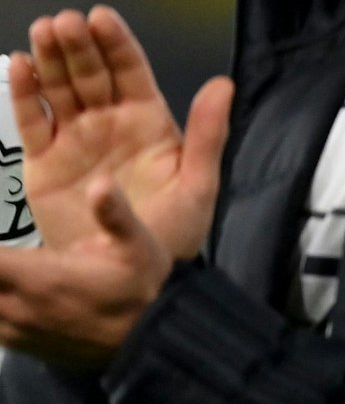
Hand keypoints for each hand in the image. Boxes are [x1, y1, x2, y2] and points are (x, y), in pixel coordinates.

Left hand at [0, 174, 169, 368]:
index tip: (2, 239)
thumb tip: (101, 182)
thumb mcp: (138, 243)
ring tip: (5, 269)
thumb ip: (114, 214)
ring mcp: (18, 329)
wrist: (149, 341)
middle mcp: (20, 305)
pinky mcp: (23, 344)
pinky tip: (6, 295)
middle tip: (5, 255)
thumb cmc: (142, 286)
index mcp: (41, 277)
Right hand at [12, 6, 232, 258]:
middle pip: (91, 73)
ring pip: (60, 89)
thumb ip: (209, 133)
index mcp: (149, 120)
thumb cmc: (172, 231)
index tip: (100, 17)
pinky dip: (24, 94)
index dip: (116, 43)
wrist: (131, 278)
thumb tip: (223, 83)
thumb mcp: (198, 184)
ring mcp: (76, 139)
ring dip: (50, 59)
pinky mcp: (45, 162)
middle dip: (78, 46)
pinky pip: (33, 121)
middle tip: (63, 22)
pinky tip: (19, 65)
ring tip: (41, 31)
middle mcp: (110, 121)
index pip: (131, 71)